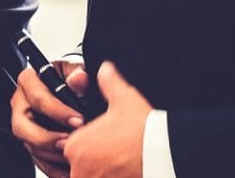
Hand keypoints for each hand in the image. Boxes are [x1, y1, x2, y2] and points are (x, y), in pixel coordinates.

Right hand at [12, 59, 89, 177]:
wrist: (71, 90)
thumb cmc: (69, 78)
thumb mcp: (74, 71)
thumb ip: (77, 74)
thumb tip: (79, 79)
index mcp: (29, 82)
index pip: (37, 98)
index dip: (58, 111)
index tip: (78, 120)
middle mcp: (21, 104)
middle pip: (23, 127)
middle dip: (48, 138)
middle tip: (71, 141)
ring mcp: (25, 125)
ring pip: (29, 145)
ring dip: (51, 154)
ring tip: (72, 156)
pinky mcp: (31, 141)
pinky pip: (36, 159)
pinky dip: (52, 167)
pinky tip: (68, 169)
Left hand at [63, 62, 149, 177]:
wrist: (162, 151)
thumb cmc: (142, 129)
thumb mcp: (124, 98)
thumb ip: (109, 82)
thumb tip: (105, 69)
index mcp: (76, 145)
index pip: (71, 148)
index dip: (88, 144)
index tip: (103, 143)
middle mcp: (79, 168)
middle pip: (79, 167)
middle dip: (94, 162)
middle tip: (113, 155)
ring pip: (89, 175)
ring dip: (100, 171)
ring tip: (118, 164)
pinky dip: (110, 175)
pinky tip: (123, 170)